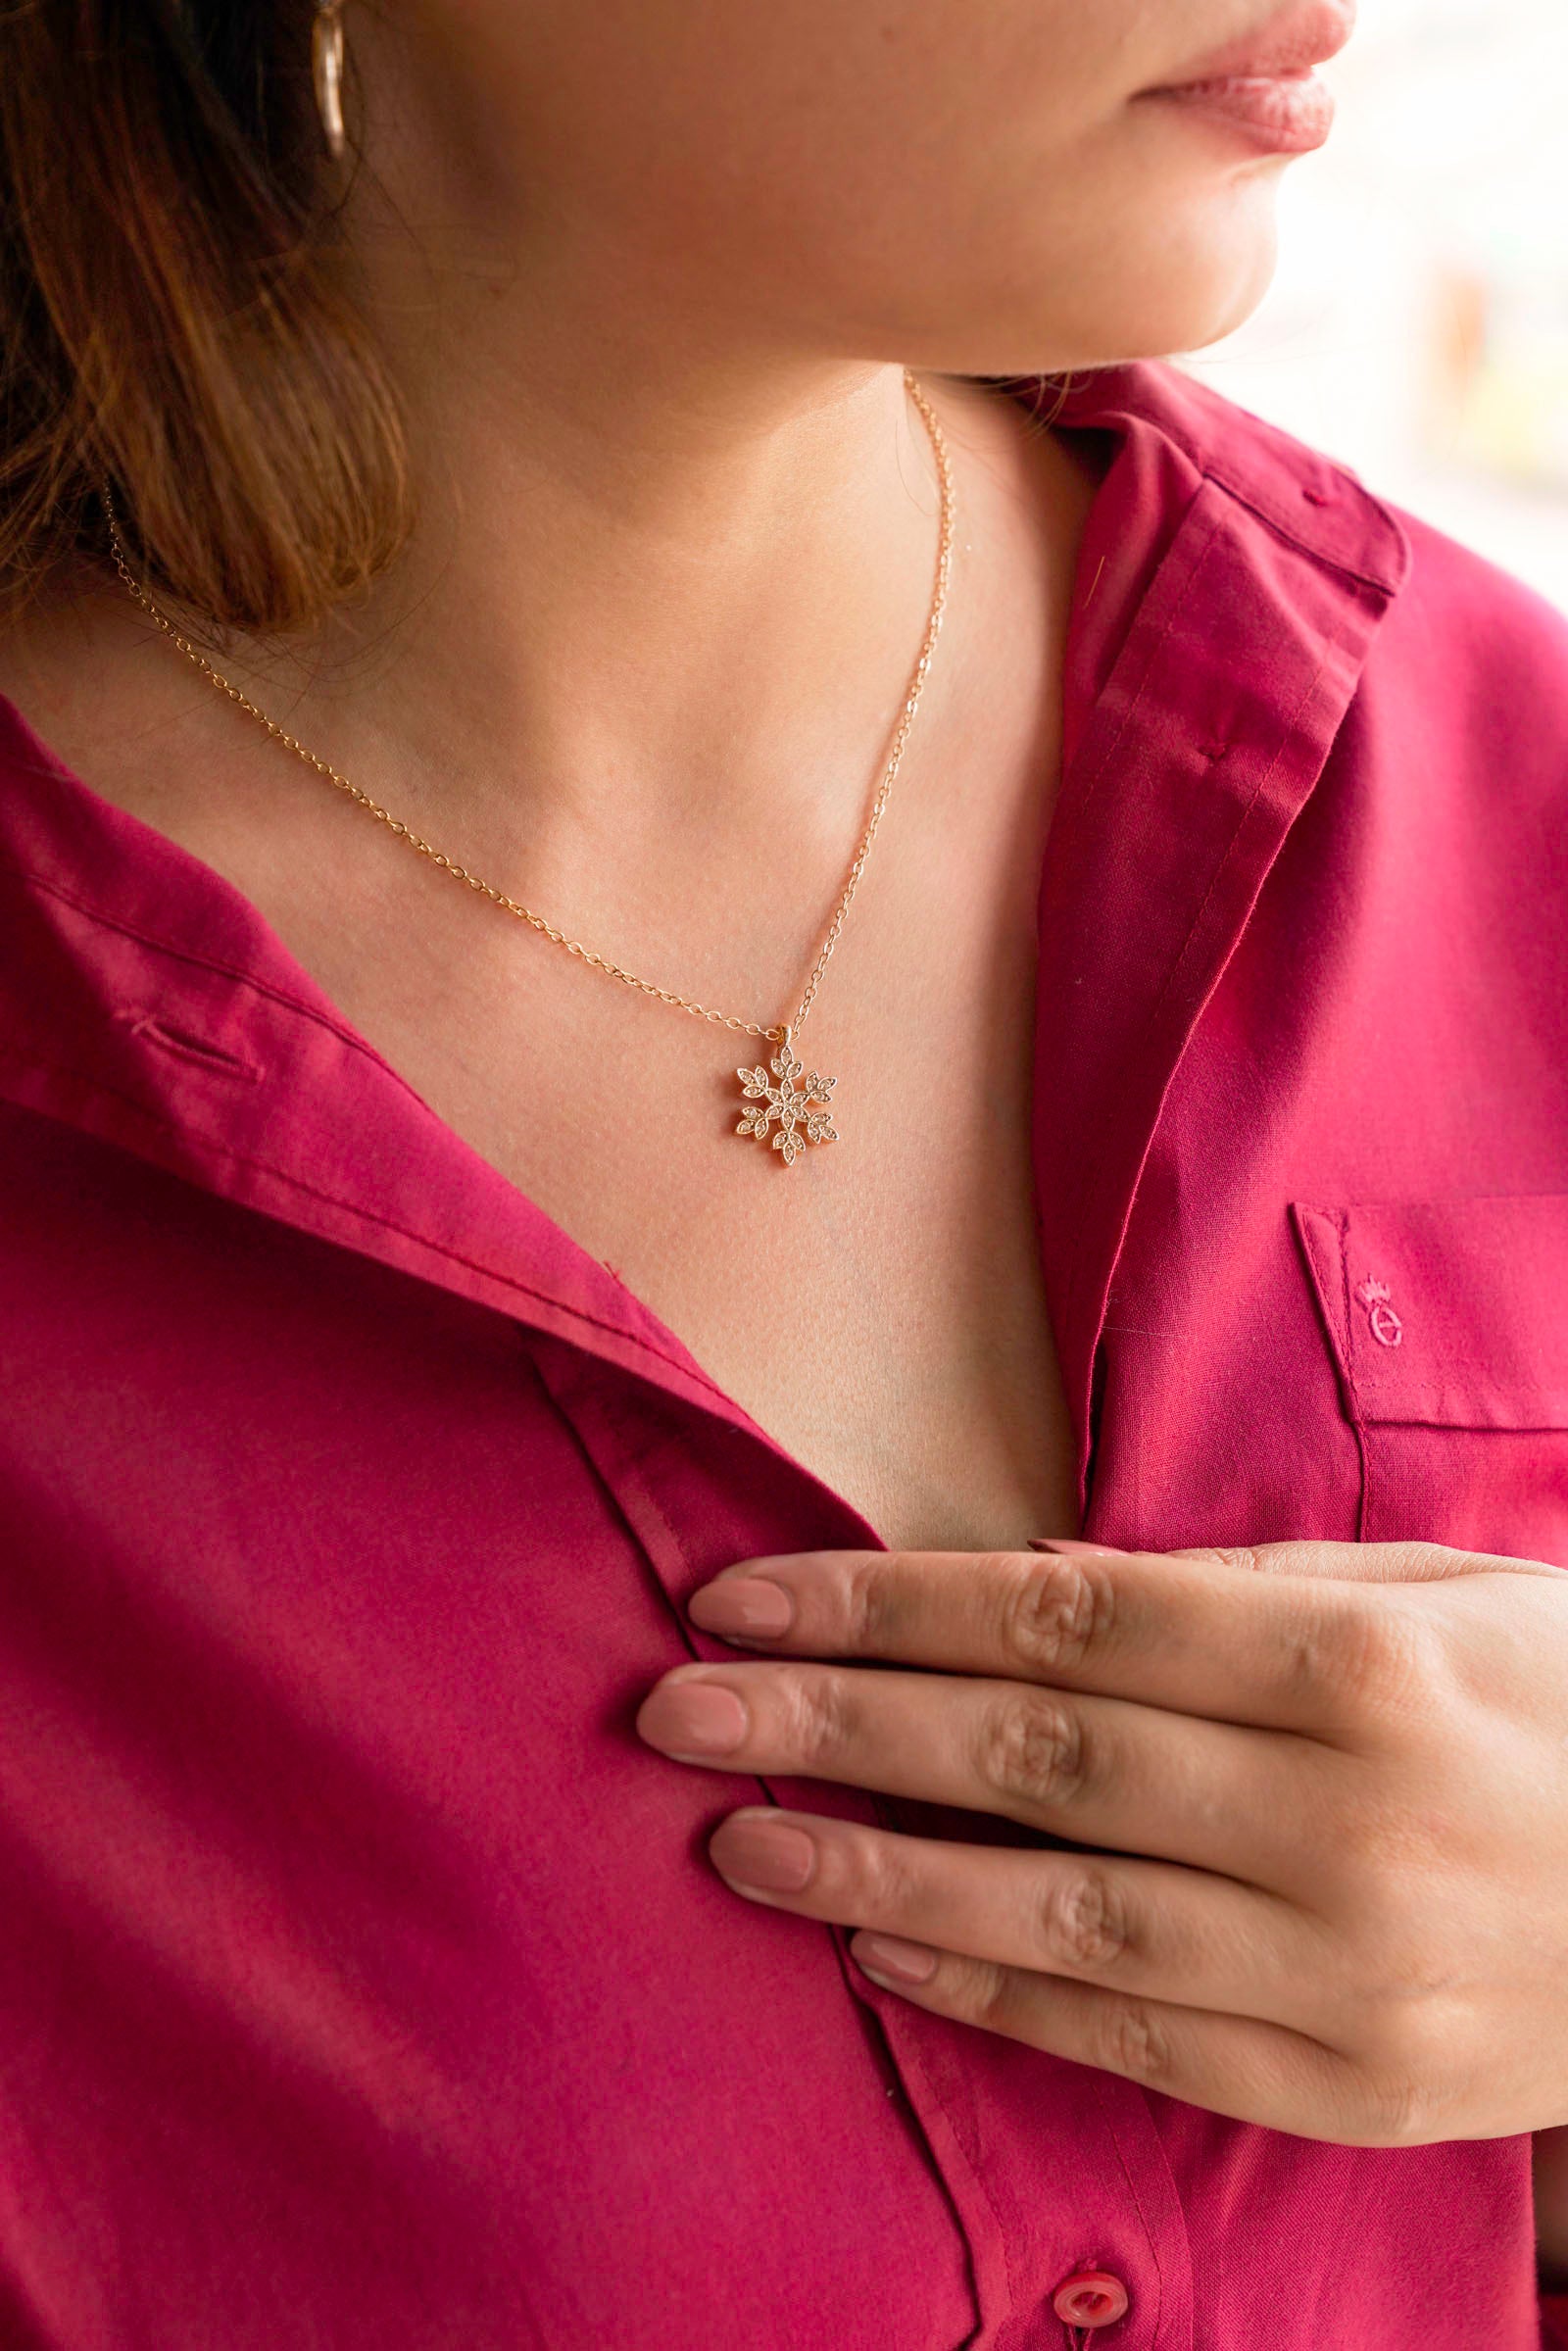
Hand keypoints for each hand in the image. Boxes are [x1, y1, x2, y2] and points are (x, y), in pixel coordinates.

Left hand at [635, 1539, 1567, 2147]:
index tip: (741, 1597)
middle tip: (675, 1709)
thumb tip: (1020, 1592)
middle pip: (1030, 1759)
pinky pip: (1133, 2037)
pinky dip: (991, 1991)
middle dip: (832, 1726)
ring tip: (731, 1837)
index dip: (881, 1609)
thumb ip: (1233, 1593)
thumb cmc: (1562, 1702)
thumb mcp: (1434, 1592)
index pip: (1057, 1621)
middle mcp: (1340, 1814)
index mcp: (1357, 1658)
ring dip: (873, 1869)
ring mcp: (1342, 1969)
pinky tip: (878, 1944)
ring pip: (1057, 1913)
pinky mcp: (1349, 2087)